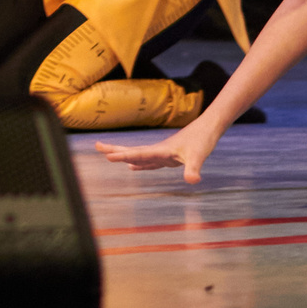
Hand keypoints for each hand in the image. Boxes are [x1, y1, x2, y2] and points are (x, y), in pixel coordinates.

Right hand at [95, 116, 223, 184]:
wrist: (210, 127)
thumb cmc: (203, 140)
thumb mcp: (198, 156)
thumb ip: (193, 169)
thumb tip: (192, 180)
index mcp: (161, 151)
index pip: (139, 154)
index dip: (123, 156)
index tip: (106, 155)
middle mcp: (159, 151)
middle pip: (132, 151)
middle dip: (115, 150)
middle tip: (97, 146)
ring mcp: (162, 152)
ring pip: (138, 155)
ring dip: (124, 155)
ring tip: (109, 155)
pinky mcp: (168, 155)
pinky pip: (148, 161)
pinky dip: (138, 164)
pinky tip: (132, 167)